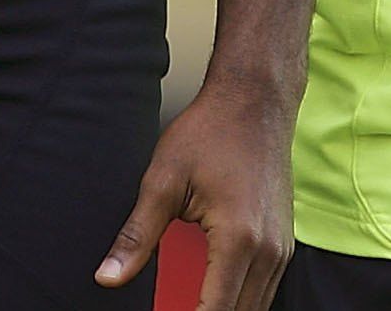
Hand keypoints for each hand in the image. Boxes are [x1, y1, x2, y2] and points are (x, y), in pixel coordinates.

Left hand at [95, 77, 295, 308]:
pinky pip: (264, 291)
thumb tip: (107, 277)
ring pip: (256, 309)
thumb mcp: (162, 181)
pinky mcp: (283, 243)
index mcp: (238, 239)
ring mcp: (281, 249)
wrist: (255, 100)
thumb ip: (136, 236)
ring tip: (187, 306)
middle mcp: (268, 251)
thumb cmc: (210, 131)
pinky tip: (211, 298)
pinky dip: (238, 302)